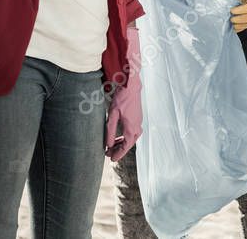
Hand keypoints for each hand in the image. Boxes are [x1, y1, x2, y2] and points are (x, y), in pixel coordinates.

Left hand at [105, 27, 141, 161]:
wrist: (131, 86)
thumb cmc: (121, 99)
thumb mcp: (112, 116)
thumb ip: (110, 131)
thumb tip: (108, 145)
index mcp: (132, 129)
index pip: (125, 147)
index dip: (118, 154)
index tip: (111, 159)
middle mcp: (137, 127)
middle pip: (128, 144)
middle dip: (118, 150)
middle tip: (108, 153)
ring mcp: (138, 123)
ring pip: (131, 138)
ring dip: (121, 143)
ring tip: (111, 146)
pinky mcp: (137, 118)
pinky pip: (132, 132)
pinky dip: (125, 137)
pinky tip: (118, 136)